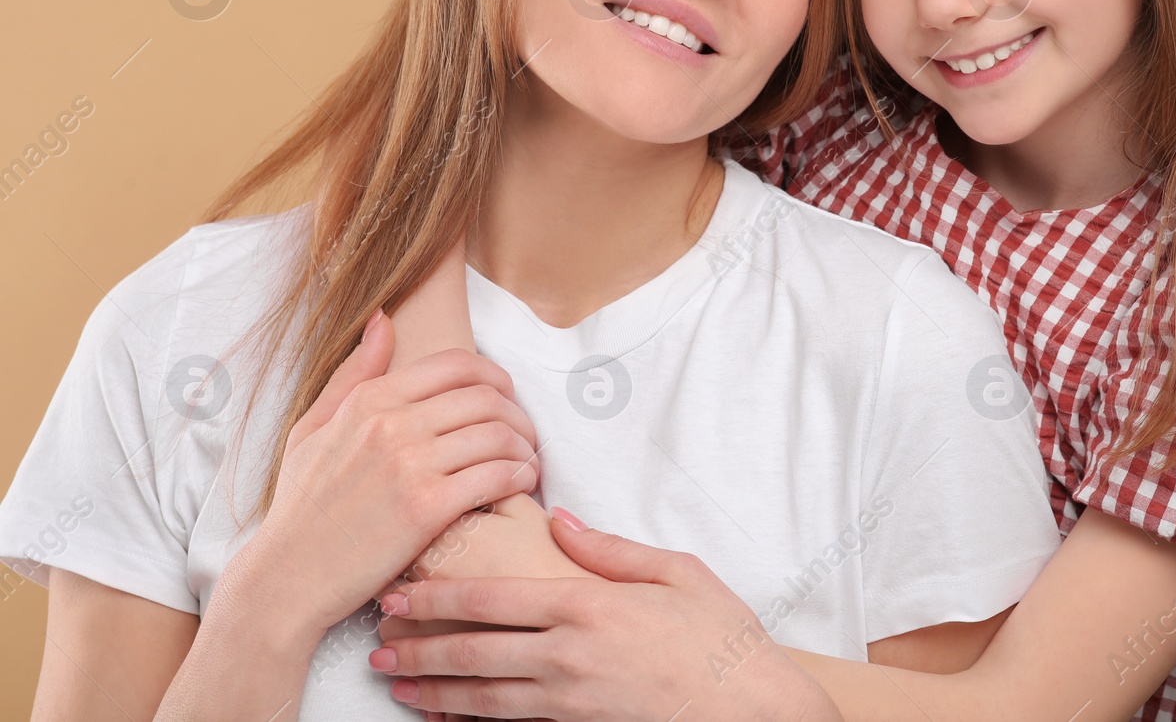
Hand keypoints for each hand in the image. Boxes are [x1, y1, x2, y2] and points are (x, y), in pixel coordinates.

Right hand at [228, 310, 543, 635]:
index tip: (506, 398)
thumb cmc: (301, 508)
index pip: (458, 365)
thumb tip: (384, 320)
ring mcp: (410, 465)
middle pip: (487, 397)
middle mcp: (391, 424)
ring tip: (526, 464)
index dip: (495, 377)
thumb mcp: (312, 429)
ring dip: (524, 447)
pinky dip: (520, 477)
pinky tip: (520, 487)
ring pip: (498, 434)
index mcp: (369, 401)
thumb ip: (353, 374)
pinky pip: (496, 476)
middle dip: (517, 414)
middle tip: (524, 436)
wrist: (288, 578)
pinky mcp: (426, 509)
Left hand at [368, 514, 843, 720]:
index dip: (439, 598)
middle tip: (377, 640)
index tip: (400, 593)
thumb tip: (561, 521)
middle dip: (419, 646)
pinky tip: (443, 719)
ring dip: (431, 689)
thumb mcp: (677, 572)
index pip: (494, 598)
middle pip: (474, 651)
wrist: (751, 708)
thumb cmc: (721, 636)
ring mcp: (571, 700)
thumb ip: (612, 548)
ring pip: (482, 697)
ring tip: (394, 681)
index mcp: (589, 605)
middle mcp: (570, 656)